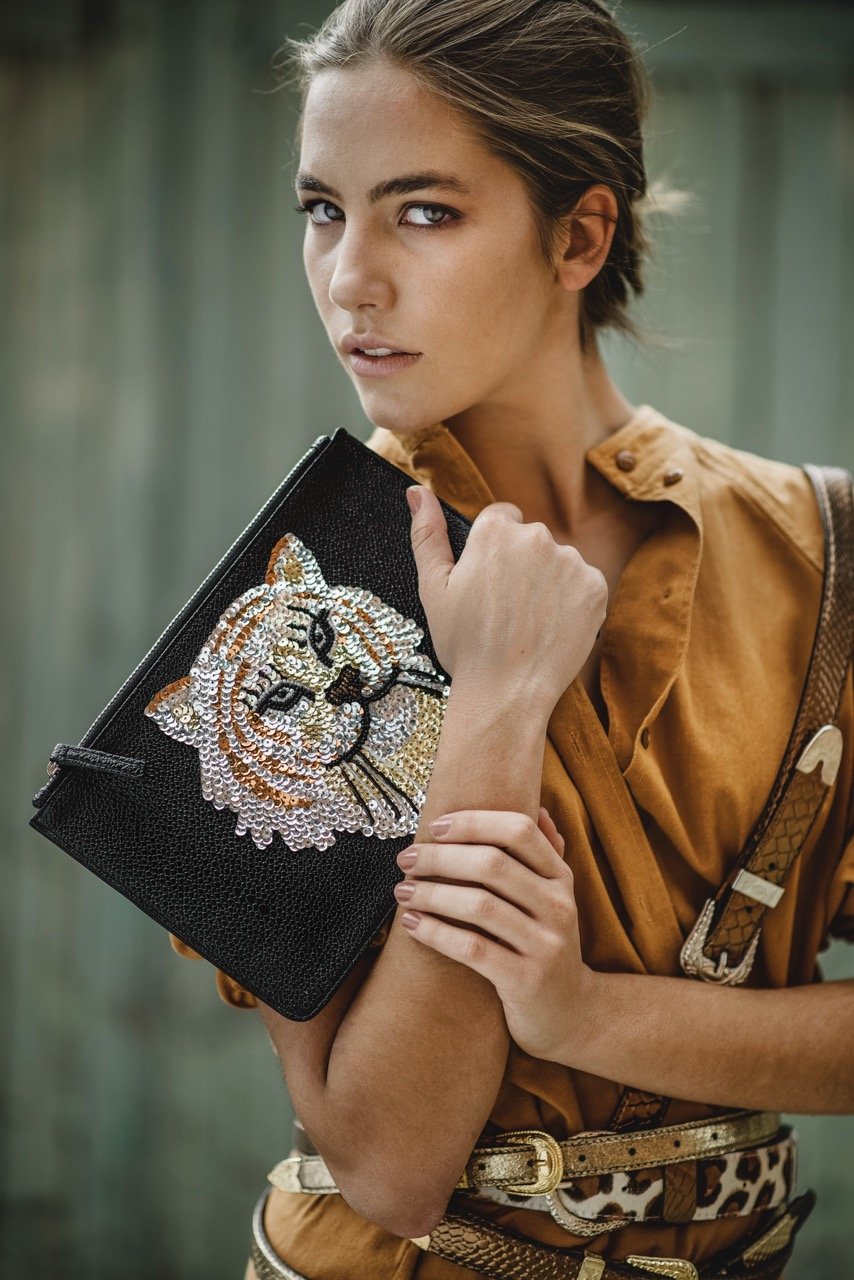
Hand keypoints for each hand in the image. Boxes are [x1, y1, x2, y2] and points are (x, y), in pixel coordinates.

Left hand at [393, 805, 593, 1061]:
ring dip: (432, 893)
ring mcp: (545, 944)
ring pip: (479, 905)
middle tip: (405, 859)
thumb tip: (540, 808)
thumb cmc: (546, 945)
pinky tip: (412, 924)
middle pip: (492, 864)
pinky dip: (437, 932)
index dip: (473, 822)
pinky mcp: (525, 980)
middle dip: (440, 857)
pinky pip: (473, 948)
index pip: (519, 830)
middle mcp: (558, 906)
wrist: (570, 1013)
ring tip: (401, 891)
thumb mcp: (554, 898)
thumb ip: (547, 855)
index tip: (433, 826)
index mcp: (560, 878)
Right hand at [406, 485, 606, 711]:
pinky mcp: (595, 587)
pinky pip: (583, 583)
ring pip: (558, 561)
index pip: (501, 518)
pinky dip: (571, 601)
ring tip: (528, 622)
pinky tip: (551, 627)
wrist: (506, 693)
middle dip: (521, 564)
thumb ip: (427, 535)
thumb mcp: (433, 589)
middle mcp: (537, 536)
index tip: (488, 582)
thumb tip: (418, 491)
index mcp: (495, 531)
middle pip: (530, 539)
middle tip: (505, 608)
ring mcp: (571, 561)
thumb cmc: (464, 645)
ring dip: (547, 582)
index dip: (492, 551)